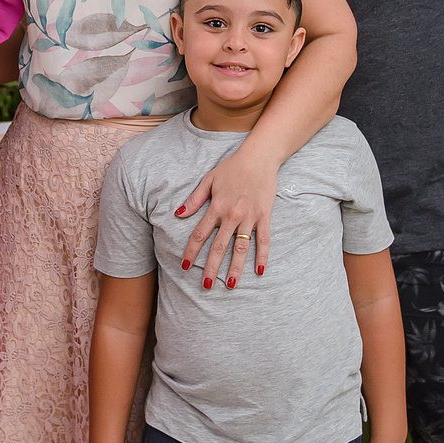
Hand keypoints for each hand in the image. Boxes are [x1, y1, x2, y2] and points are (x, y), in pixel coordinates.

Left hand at [175, 146, 275, 288]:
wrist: (259, 157)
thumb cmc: (232, 167)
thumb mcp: (209, 179)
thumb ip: (194, 199)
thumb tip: (178, 214)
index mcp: (216, 207)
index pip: (200, 234)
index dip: (191, 251)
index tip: (185, 266)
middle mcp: (232, 215)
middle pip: (219, 246)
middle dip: (211, 267)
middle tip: (206, 285)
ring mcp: (250, 217)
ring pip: (241, 248)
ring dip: (236, 267)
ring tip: (231, 285)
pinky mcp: (265, 216)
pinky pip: (263, 240)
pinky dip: (262, 256)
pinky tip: (260, 271)